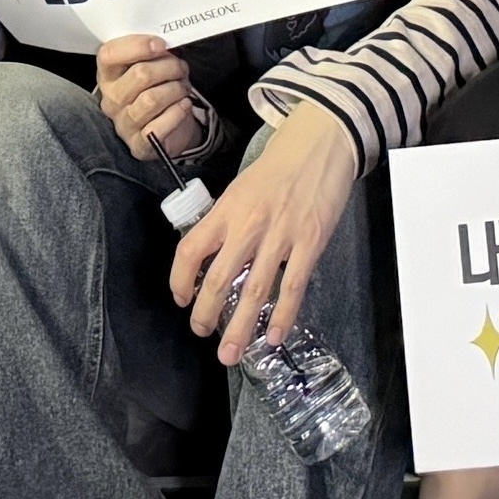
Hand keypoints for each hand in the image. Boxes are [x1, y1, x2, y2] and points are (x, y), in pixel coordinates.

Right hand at [96, 33, 204, 163]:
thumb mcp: (151, 67)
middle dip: (169, 67)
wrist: (168, 128)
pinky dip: (178, 112)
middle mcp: (111, 100)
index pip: (109, 55)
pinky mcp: (139, 145)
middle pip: (139, 75)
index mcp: (108, 75)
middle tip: (181, 68)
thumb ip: (153, 53)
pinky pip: (159, 127)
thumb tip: (165, 45)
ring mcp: (123, 124)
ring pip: (151, 99)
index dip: (137, 46)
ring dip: (176, 89)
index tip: (161, 44)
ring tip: (183, 87)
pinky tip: (184, 105)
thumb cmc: (158, 90)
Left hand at [172, 108, 362, 360]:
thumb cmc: (277, 169)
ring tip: (232, 353)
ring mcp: (280, 235)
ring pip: (254, 290)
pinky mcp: (310, 242)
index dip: (180, 281)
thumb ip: (226, 223)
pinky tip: (274, 336)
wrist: (318, 145)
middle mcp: (248, 225)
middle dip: (206, 314)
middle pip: (219, 279)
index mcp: (226, 210)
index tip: (182, 299)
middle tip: (202, 333)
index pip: (189, 251)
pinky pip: (292, 286)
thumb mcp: (240, 190)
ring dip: (240, 327)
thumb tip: (213, 261)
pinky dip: (282, 315)